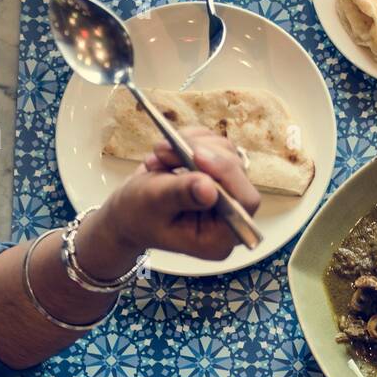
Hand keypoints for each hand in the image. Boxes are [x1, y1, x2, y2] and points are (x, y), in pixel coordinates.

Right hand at [83, 129, 260, 266]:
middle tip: (163, 151)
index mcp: (220, 237)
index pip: (245, 202)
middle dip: (200, 154)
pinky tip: (168, 153)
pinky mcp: (216, 171)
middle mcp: (229, 215)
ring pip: (225, 152)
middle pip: (236, 172)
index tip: (196, 156)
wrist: (131, 208)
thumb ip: (181, 195)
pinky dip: (190, 139)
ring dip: (190, 145)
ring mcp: (225, 190)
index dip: (227, 175)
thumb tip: (209, 189)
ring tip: (160, 156)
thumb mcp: (154, 204)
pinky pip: (213, 143)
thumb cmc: (138, 214)